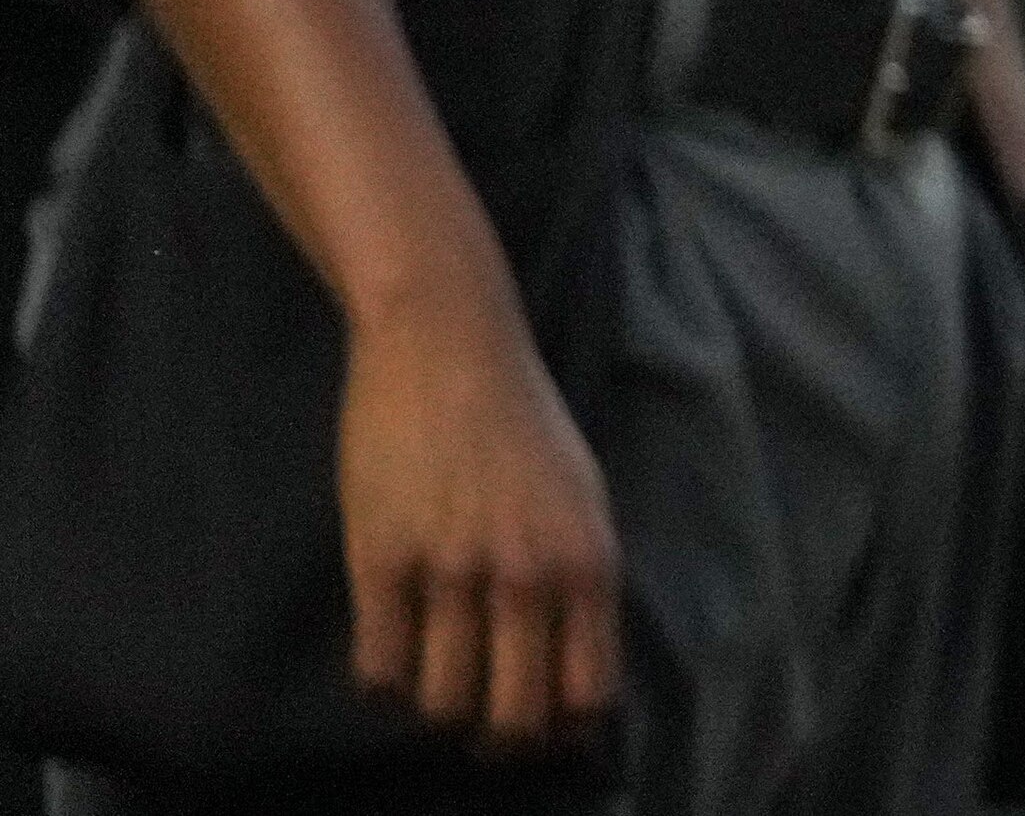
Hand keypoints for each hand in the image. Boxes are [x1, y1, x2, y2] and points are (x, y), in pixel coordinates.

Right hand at [337, 276, 621, 752]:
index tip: (544, 725)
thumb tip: (573, 668)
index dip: (564, 725)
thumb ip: (579, 579)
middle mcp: (527, 575)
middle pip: (514, 715)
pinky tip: (389, 653)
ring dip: (437, 705)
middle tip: (482, 724)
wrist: (449, 347)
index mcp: (587, 561)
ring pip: (443, 702)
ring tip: (434, 677)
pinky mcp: (381, 561)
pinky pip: (378, 668)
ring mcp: (452, 571)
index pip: (587, 690)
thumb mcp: (582, 497)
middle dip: (500, 737)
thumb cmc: (523, 419)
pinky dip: (382, 680)